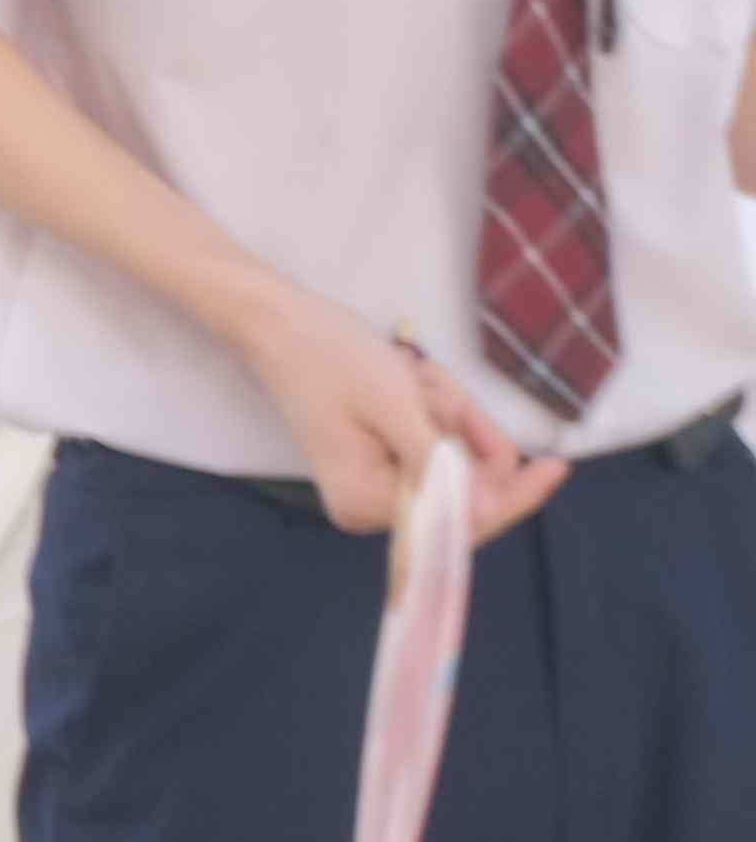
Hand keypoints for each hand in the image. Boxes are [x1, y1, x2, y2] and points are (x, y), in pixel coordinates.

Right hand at [230, 285, 564, 538]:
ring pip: (453, 460)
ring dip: (447, 413)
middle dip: (463, 433)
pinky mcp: (381, 462)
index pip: (457, 517)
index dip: (512, 495)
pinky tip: (414, 382)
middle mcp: (370, 508)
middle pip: (461, 489)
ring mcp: (376, 486)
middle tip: (432, 381)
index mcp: (365, 504)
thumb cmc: (332, 360)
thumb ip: (440, 463)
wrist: (281, 324)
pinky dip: (437, 412)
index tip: (559, 467)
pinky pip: (436, 445)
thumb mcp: (395, 406)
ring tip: (413, 375)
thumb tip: (486, 510)